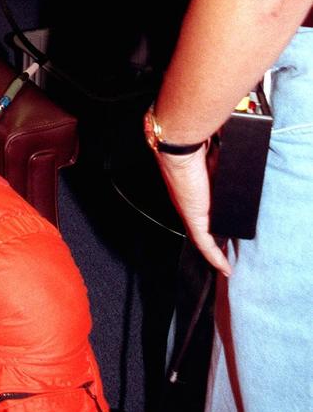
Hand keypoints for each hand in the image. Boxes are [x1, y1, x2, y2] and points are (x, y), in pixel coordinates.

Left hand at [156, 147, 231, 275]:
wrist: (179, 146)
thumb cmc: (193, 143)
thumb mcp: (213, 154)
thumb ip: (220, 158)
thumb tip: (231, 156)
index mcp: (192, 187)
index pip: (201, 208)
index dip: (211, 219)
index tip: (222, 228)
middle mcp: (188, 200)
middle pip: (201, 224)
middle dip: (213, 237)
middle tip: (228, 249)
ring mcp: (189, 210)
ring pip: (201, 235)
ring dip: (214, 248)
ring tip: (227, 260)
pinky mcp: (194, 218)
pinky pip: (204, 243)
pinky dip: (215, 256)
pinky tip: (225, 268)